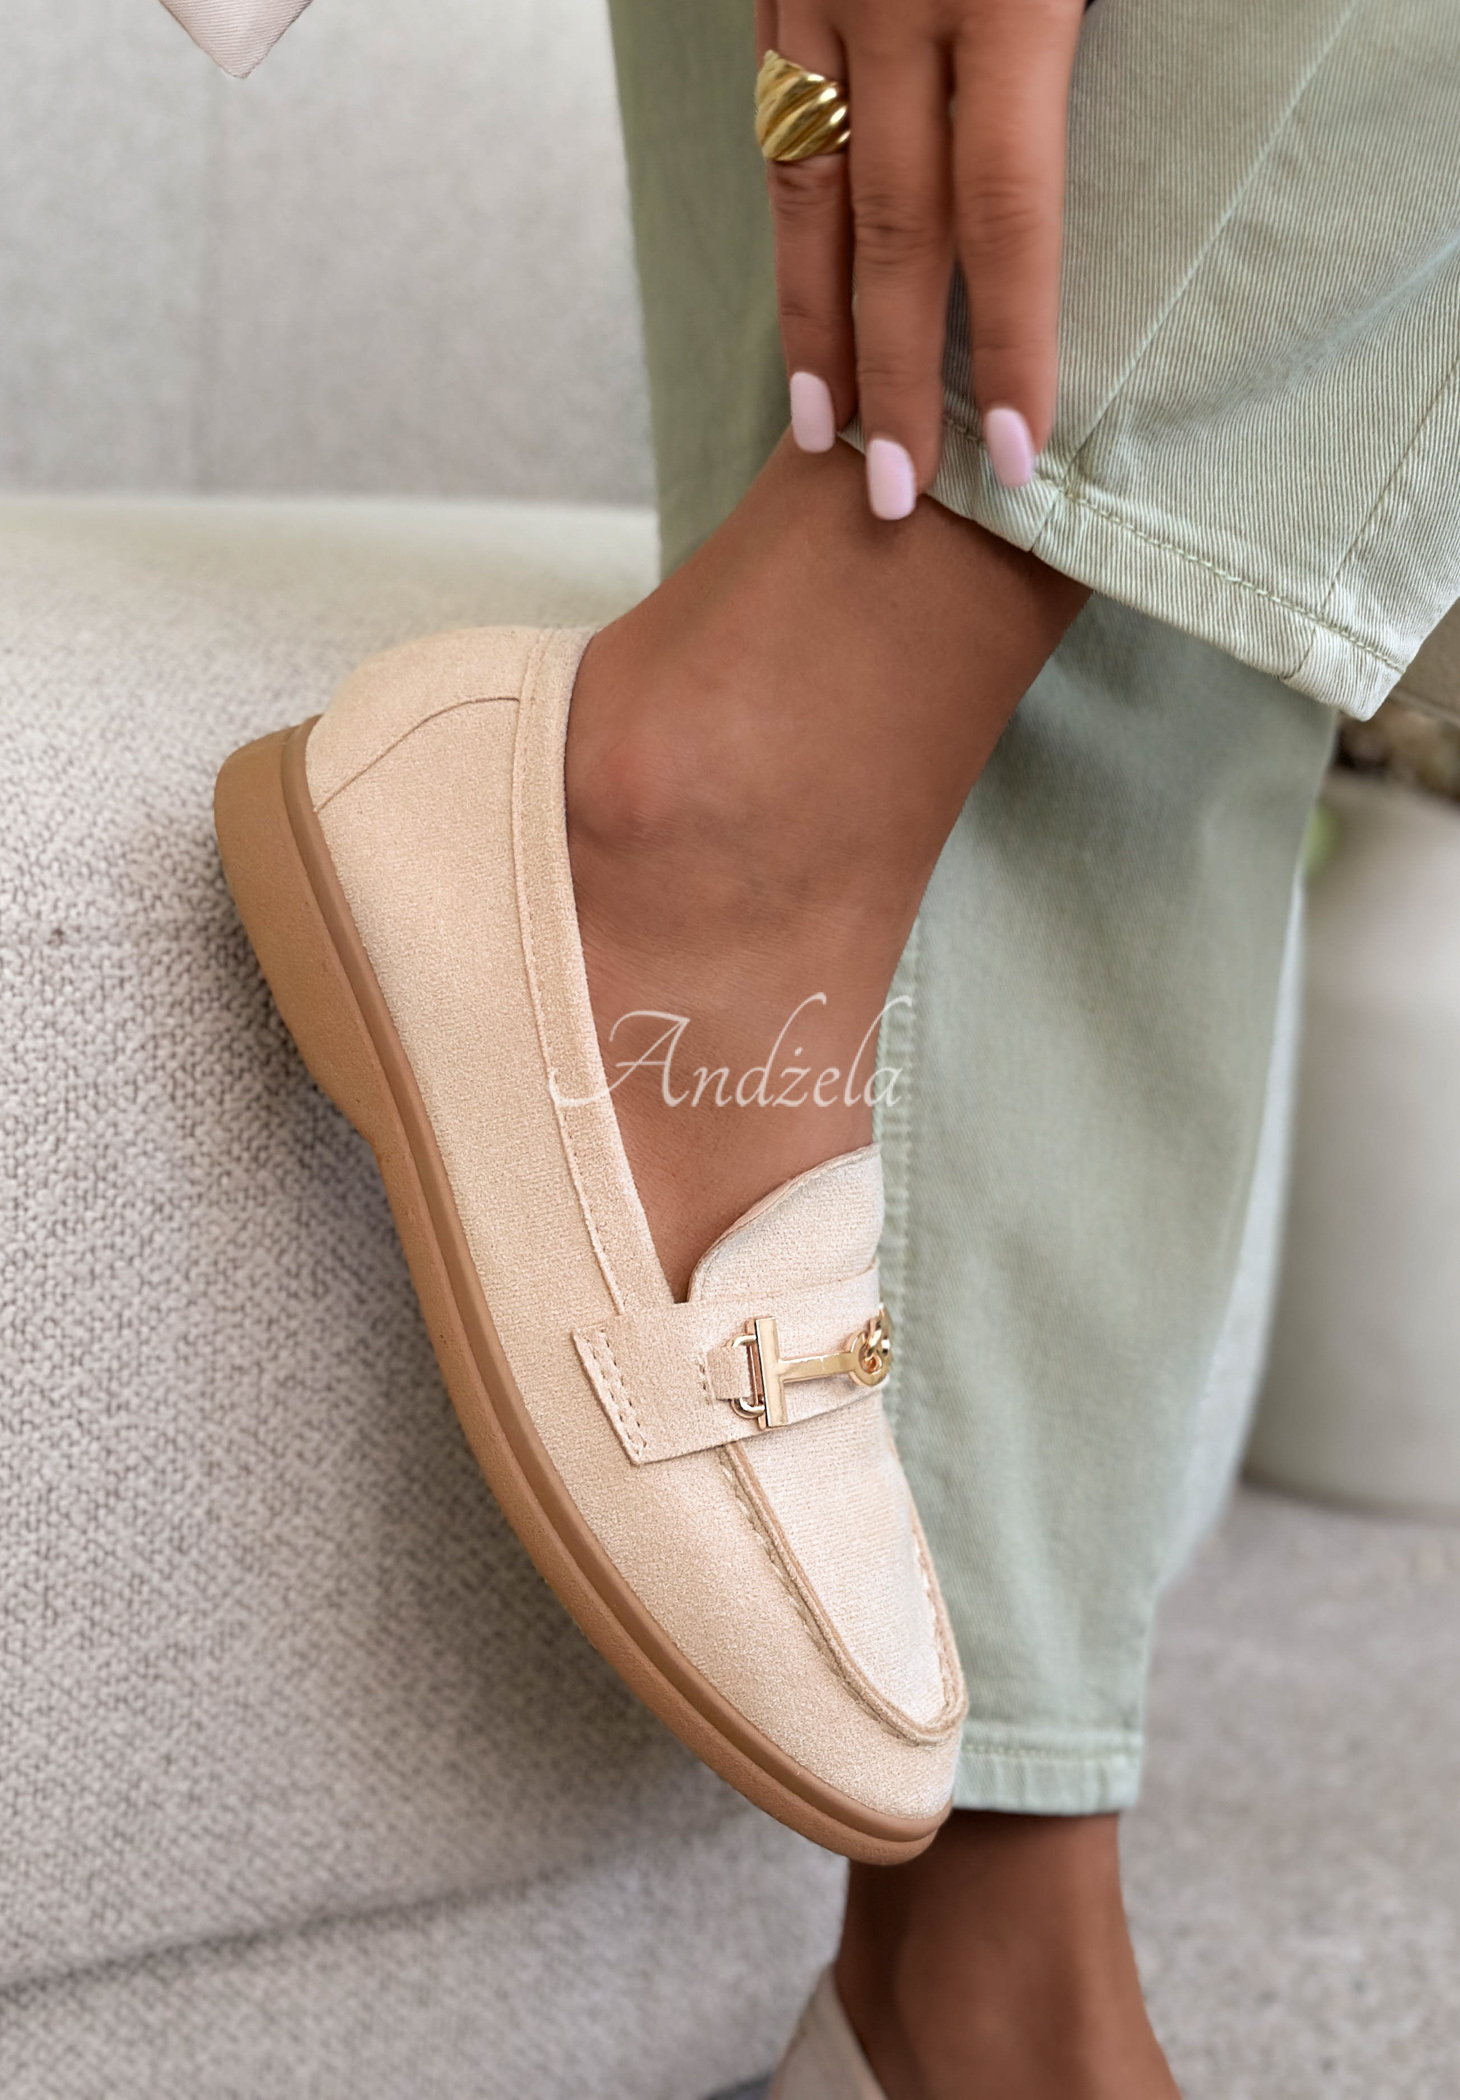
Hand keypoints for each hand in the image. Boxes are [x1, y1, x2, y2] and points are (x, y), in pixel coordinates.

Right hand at [756, 0, 1086, 514]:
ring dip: (813, 324)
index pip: (1005, 208)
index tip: (1011, 452)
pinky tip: (805, 296)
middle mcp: (898, 2)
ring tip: (820, 427)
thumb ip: (1105, 35)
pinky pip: (779, 120)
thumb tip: (1134, 162)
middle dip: (893, 376)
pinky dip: (795, 221)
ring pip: (808, 189)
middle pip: (894, 231)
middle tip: (895, 492)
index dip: (1008, 342)